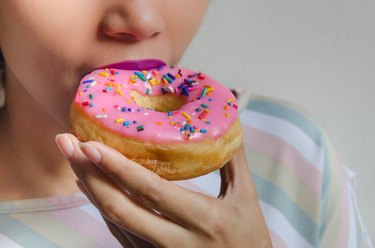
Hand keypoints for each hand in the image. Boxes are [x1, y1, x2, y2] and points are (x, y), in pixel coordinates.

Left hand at [56, 133, 271, 247]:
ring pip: (114, 222)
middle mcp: (175, 243)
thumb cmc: (250, 237)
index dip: (118, 168)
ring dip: (91, 189)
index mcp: (202, 220)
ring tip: (74, 158)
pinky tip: (91, 184)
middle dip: (89, 174)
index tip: (90, 144)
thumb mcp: (246, 197)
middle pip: (120, 209)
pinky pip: (119, 233)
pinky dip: (102, 206)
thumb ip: (232, 157)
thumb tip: (226, 117)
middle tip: (67, 143)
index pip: (151, 192)